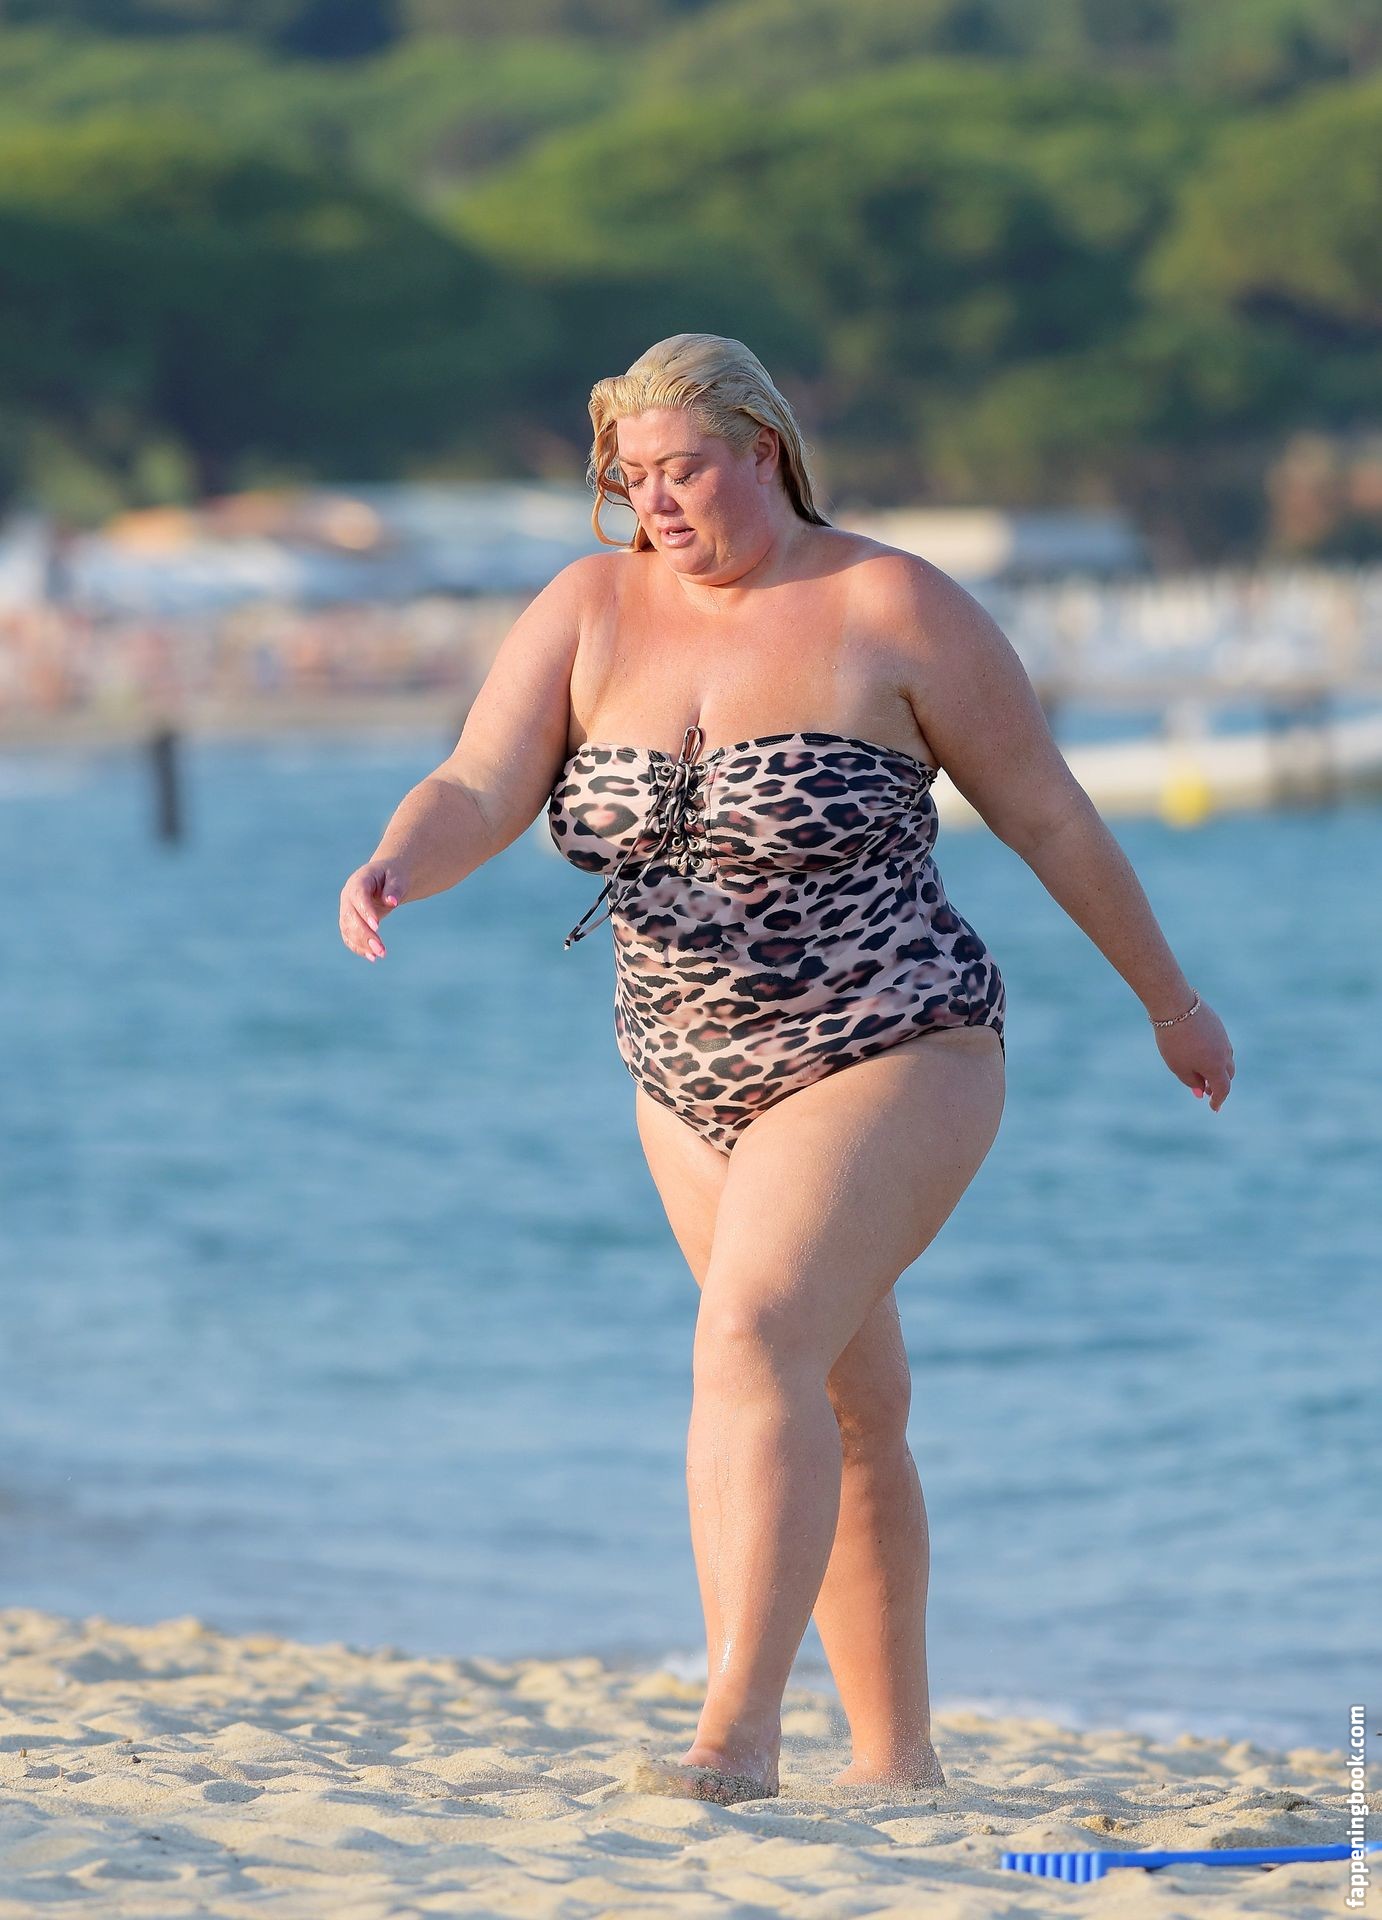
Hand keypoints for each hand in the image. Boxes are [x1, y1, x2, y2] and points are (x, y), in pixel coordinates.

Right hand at [339, 861, 407, 962]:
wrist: (386, 878)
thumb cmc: (394, 876)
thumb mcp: (398, 878)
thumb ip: (394, 889)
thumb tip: (392, 902)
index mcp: (359, 881)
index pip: (359, 896)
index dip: (366, 911)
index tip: (377, 927)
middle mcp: (348, 895)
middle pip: (351, 916)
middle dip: (364, 934)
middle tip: (381, 950)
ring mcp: (346, 908)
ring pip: (347, 928)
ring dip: (362, 944)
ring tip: (380, 955)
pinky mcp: (349, 921)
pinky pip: (349, 935)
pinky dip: (358, 947)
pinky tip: (372, 957)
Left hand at [1152, 995, 1234, 1109]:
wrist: (1176, 1005)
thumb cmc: (1173, 1041)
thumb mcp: (1178, 1066)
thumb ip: (1191, 1081)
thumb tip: (1201, 1091)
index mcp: (1216, 1067)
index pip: (1223, 1089)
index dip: (1219, 1100)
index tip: (1214, 1108)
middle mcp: (1224, 1053)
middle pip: (1228, 1074)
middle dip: (1219, 1084)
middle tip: (1206, 1090)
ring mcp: (1223, 1037)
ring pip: (1226, 1058)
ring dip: (1218, 1068)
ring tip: (1203, 1071)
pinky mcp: (1218, 1024)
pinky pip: (1220, 1044)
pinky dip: (1214, 1053)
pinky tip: (1201, 1051)